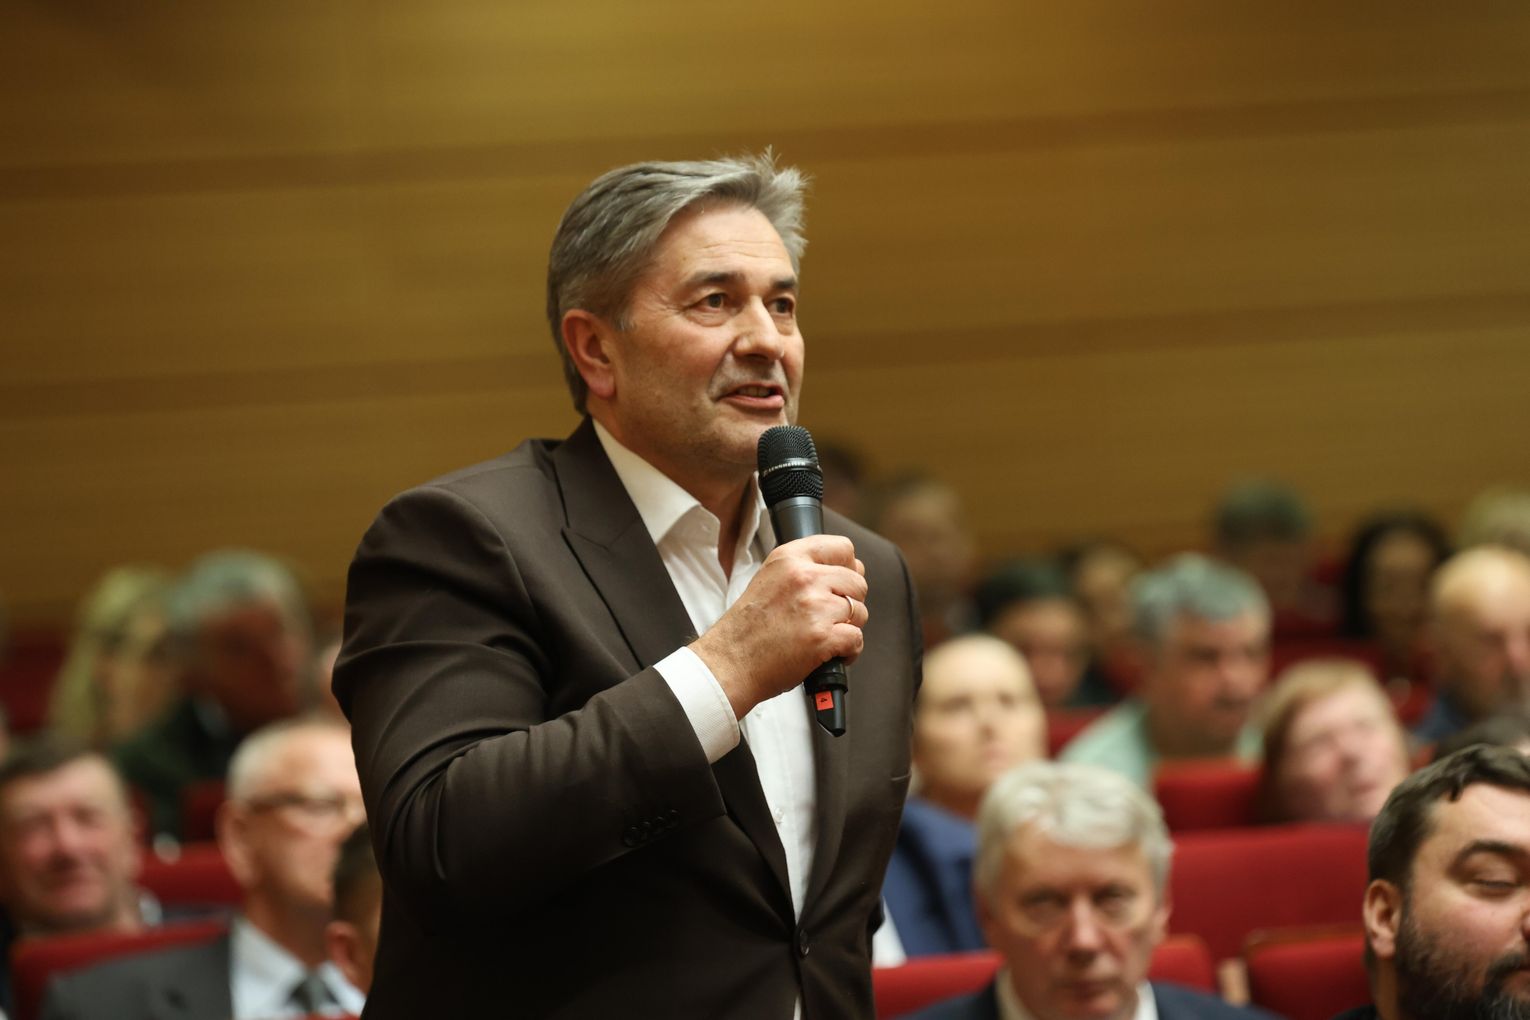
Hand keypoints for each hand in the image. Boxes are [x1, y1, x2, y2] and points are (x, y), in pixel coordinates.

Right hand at [690, 535, 868, 718]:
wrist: (730, 662)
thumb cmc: (748, 628)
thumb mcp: (769, 579)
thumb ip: (804, 569)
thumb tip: (851, 568)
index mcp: (790, 559)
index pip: (843, 548)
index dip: (848, 568)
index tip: (841, 583)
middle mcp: (804, 577)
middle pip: (857, 581)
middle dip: (850, 601)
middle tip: (829, 616)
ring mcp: (815, 606)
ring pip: (860, 611)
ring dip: (849, 627)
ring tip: (825, 635)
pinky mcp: (822, 637)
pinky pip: (856, 639)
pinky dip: (849, 651)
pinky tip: (831, 654)